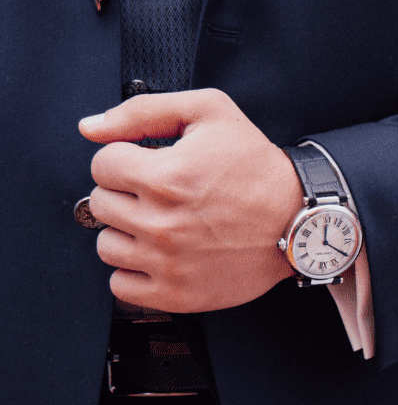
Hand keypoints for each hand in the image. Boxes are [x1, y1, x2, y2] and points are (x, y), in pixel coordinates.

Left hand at [80, 89, 302, 312]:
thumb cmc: (258, 168)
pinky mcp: (177, 294)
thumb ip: (143, 111)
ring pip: (107, 246)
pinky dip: (135, 272)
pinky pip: (121, 286)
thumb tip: (91, 128)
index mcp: (166, 177)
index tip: (150, 166)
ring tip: (161, 225)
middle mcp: (163, 223)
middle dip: (126, 194)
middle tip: (160, 195)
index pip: (101, 165)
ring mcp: (168, 263)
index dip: (126, 159)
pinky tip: (161, 255)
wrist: (298, 220)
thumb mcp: (211, 113)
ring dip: (128, 233)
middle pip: (100, 205)